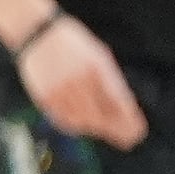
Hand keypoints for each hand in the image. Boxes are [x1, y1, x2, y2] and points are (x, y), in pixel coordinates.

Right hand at [17, 16, 145, 146]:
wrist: (36, 33)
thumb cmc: (72, 43)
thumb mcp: (99, 55)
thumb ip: (111, 80)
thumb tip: (122, 106)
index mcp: (97, 69)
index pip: (118, 102)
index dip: (129, 120)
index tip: (138, 132)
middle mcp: (79, 82)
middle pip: (102, 117)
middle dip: (116, 130)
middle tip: (128, 140)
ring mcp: (60, 91)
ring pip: (83, 122)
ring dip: (97, 128)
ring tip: (106, 130)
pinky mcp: (45, 98)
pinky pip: (63, 120)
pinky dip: (76, 126)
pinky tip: (83, 124)